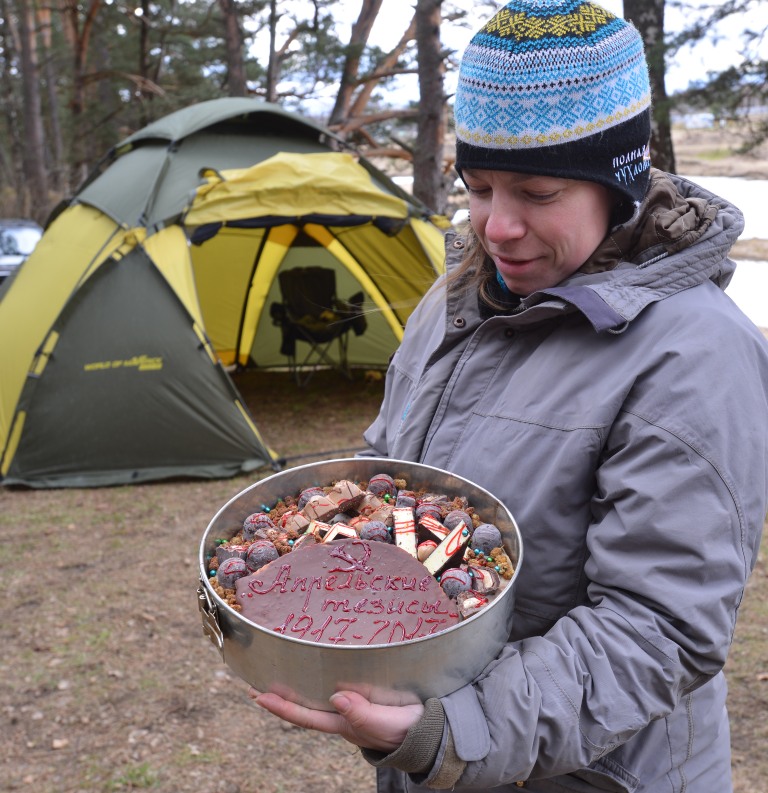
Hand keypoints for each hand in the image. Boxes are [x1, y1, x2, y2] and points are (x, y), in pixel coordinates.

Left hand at [250, 688, 423, 752]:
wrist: (430, 734)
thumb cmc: (407, 729)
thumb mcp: (386, 722)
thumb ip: (362, 713)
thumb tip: (335, 698)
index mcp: (343, 725)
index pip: (305, 716)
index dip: (280, 706)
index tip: (257, 694)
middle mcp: (342, 719)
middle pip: (304, 709)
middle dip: (280, 699)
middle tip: (254, 686)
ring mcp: (352, 712)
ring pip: (316, 702)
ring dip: (296, 691)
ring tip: (278, 678)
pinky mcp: (363, 703)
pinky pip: (333, 693)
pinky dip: (318, 684)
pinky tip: (316, 675)